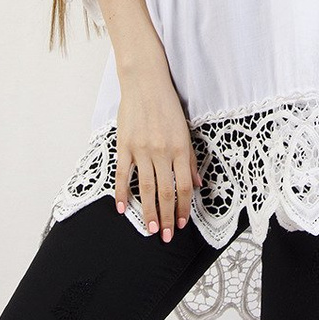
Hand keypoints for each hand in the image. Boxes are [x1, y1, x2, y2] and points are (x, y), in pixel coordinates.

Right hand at [114, 74, 201, 241]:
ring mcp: (142, 150)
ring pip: (146, 188)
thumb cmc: (167, 105)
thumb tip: (197, 184)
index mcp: (180, 148)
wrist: (145, 83)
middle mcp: (162, 152)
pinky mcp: (125, 145)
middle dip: (167, 217)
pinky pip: (123, 174)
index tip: (182, 224)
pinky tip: (123, 209)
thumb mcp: (185, 130)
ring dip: (148, 212)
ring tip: (150, 229)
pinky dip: (122, 193)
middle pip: (166, 192)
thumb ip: (190, 159)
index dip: (183, 208)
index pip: (184, 186)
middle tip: (165, 236)